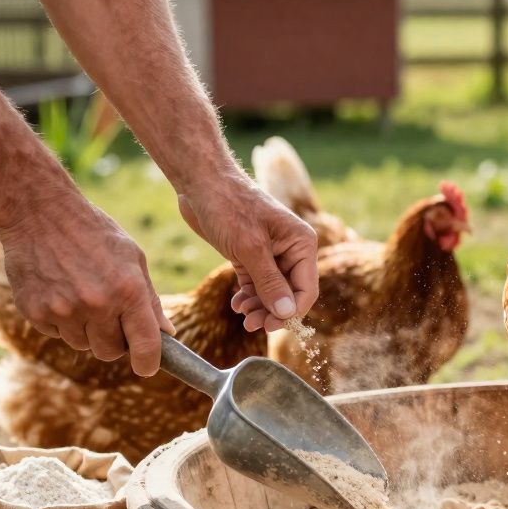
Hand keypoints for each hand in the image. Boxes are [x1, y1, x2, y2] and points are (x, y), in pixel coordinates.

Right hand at [0, 194, 174, 375]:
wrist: (39, 213)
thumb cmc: (94, 233)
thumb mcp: (132, 258)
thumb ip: (149, 300)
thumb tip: (167, 333)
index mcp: (127, 290)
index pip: (145, 345)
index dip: (149, 362)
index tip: (147, 367)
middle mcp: (96, 305)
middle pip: (110, 352)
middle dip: (115, 341)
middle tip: (110, 317)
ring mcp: (63, 311)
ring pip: (82, 345)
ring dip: (86, 330)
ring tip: (82, 295)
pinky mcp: (36, 313)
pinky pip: (56, 334)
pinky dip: (61, 321)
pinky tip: (60, 291)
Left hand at [178, 175, 318, 331]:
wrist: (201, 182)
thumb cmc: (229, 207)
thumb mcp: (250, 248)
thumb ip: (270, 282)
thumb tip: (286, 313)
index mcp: (301, 244)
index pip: (306, 289)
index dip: (291, 311)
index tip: (269, 326)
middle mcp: (291, 250)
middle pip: (289, 293)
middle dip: (272, 311)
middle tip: (251, 325)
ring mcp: (271, 253)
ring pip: (272, 292)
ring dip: (259, 307)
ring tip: (242, 315)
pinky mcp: (250, 255)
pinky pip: (256, 284)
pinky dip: (248, 297)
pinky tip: (237, 304)